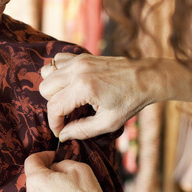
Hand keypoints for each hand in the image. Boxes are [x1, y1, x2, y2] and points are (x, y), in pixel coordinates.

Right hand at [40, 53, 191, 140]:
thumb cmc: (131, 101)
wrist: (147, 77)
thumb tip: (63, 135)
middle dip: (52, 105)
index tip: (60, 131)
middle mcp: (77, 71)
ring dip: (53, 88)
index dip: (54, 123)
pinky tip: (69, 83)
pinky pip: (56, 61)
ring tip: (67, 98)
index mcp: (84, 88)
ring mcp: (78, 60)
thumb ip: (82, 130)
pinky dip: (57, 72)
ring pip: (47, 73)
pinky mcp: (81, 56)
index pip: (54, 107)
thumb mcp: (109, 122)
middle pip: (45, 88)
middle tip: (67, 114)